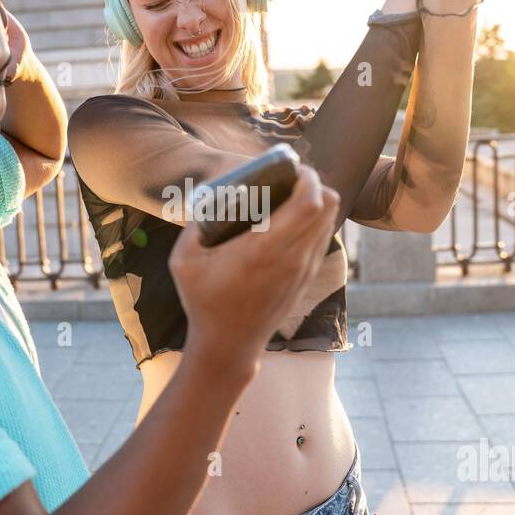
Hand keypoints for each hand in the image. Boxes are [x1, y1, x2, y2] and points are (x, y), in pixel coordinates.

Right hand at [169, 165, 339, 366]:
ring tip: (293, 196)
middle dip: (316, 184)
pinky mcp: (305, 279)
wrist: (228, 346)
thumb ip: (194, 225)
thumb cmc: (204, 302)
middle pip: (328, 207)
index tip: (293, 168)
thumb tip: (208, 198)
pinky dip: (315, 223)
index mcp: (265, 249)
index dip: (309, 178)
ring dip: (318, 203)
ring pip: (329, 222)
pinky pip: (321, 239)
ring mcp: (303, 270)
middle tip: (293, 177)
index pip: (310, 204)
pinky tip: (292, 221)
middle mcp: (292, 258)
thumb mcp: (184, 260)